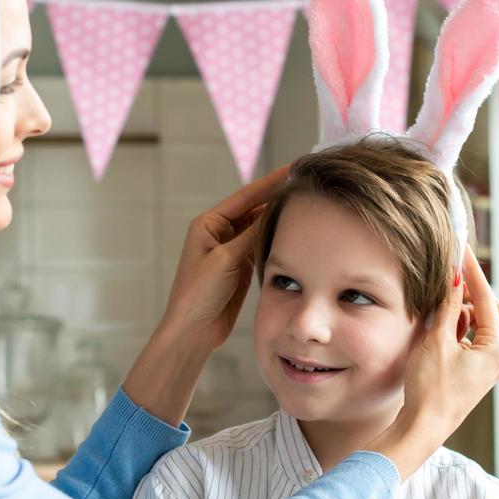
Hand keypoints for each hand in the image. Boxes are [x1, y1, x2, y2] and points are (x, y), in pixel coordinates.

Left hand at [157, 165, 288, 353]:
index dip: (269, 183)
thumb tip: (274, 210)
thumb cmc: (199, 293)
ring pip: (259, 228)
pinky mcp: (240, 266)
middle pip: (254, 209)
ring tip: (304, 205)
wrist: (194, 330)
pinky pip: (261, 246)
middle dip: (277, 197)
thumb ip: (250, 235)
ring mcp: (231, 250)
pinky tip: (294, 233)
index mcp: (208, 224)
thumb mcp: (226, 259)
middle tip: (304, 184)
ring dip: (278, 219)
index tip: (292, 168)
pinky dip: (276, 239)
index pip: (245, 197)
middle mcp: (219, 233)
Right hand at [365, 247, 498, 477]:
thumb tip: (454, 279)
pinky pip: (470, 342)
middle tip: (453, 277)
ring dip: (463, 312)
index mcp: (496, 347)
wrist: (422, 427)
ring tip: (439, 304)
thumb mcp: (436, 341)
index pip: (486, 298)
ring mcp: (486, 367)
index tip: (461, 251)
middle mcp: (497, 357)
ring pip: (481, 327)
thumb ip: (448, 307)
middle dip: (473, 293)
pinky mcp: (473, 374)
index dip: (472, 272)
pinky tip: (439, 326)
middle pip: (492, 311)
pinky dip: (458, 329)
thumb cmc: (430, 388)